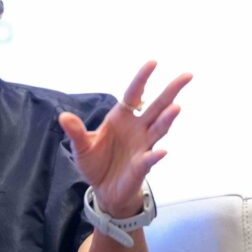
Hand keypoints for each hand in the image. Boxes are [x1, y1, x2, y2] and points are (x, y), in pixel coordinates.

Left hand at [59, 61, 190, 217]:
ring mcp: (142, 146)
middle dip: (171, 91)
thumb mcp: (81, 146)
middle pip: (157, 106)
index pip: (134, 94)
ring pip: (158, 129)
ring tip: (176, 108)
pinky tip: (160, 152)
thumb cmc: (96, 162)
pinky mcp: (141, 166)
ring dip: (167, 120)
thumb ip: (76, 132)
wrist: (103, 189)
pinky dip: (154, 156)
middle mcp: (137, 128)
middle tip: (187, 75)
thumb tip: (63, 117)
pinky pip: (149, 159)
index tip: (153, 63)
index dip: (142, 79)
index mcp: (122, 117)